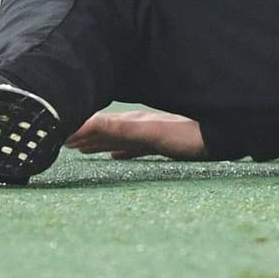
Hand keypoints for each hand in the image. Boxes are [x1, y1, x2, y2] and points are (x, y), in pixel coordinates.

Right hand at [65, 110, 208, 160]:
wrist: (222, 137)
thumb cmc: (188, 136)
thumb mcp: (149, 134)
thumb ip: (117, 130)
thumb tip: (83, 125)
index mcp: (132, 121)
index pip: (96, 123)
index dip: (77, 127)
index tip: (56, 130)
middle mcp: (139, 125)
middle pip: (103, 130)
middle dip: (82, 134)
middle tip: (59, 139)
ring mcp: (151, 134)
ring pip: (116, 138)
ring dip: (98, 142)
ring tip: (80, 147)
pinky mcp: (163, 144)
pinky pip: (133, 148)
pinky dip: (120, 151)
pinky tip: (117, 156)